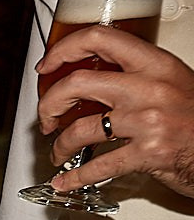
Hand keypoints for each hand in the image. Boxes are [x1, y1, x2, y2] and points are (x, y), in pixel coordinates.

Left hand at [37, 24, 193, 197]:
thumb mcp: (173, 82)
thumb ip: (137, 75)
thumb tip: (94, 75)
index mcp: (155, 64)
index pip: (99, 39)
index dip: (64, 49)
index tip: (48, 64)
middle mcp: (149, 88)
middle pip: (76, 84)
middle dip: (49, 103)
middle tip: (46, 115)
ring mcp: (147, 121)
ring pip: (80, 128)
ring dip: (60, 145)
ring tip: (59, 152)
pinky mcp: (147, 153)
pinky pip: (98, 166)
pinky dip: (74, 177)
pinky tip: (65, 181)